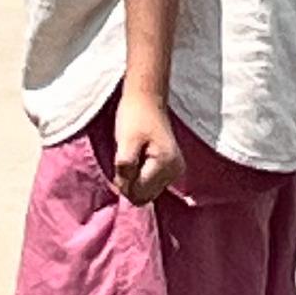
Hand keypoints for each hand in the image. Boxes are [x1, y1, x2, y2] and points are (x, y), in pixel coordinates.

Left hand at [110, 90, 183, 205]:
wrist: (147, 97)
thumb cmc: (135, 116)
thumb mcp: (125, 141)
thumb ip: (125, 168)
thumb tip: (126, 190)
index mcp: (166, 164)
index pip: (139, 193)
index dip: (124, 182)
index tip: (120, 162)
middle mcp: (176, 171)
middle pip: (145, 196)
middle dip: (130, 182)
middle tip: (125, 159)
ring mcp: (176, 170)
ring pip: (148, 192)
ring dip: (135, 179)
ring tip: (133, 156)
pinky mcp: (172, 168)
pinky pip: (152, 184)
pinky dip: (141, 176)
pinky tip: (139, 158)